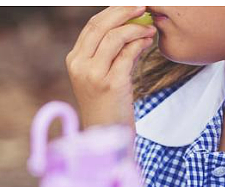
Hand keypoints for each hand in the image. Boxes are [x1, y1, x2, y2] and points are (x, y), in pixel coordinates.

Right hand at [66, 6, 156, 126]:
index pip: (92, 26)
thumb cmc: (108, 106)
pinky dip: (140, 44)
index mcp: (74, 60)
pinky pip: (127, 54)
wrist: (107, 136)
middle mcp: (79, 65)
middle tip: (143, 6)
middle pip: (100, 25)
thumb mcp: (102, 77)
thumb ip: (110, 54)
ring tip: (150, 28)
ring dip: (135, 28)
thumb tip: (131, 27)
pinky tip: (149, 42)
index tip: (131, 5)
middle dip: (123, 11)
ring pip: (114, 37)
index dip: (113, 11)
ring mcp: (93, 75)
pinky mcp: (110, 84)